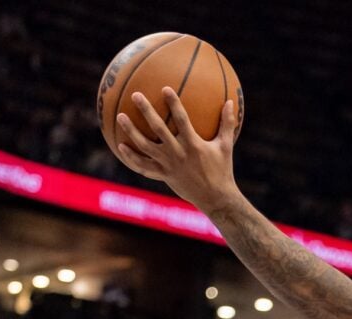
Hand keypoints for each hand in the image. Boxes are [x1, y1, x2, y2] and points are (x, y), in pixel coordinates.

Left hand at [116, 87, 238, 211]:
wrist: (215, 198)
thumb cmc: (222, 170)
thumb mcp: (226, 146)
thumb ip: (227, 124)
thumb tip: (231, 101)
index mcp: (194, 145)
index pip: (182, 120)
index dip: (174, 103)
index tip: (165, 88)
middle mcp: (178, 153)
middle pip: (158, 129)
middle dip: (147, 111)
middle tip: (136, 95)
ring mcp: (168, 165)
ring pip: (145, 146)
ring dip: (131, 131)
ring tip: (120, 116)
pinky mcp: (163, 174)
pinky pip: (143, 166)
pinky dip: (131, 157)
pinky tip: (120, 146)